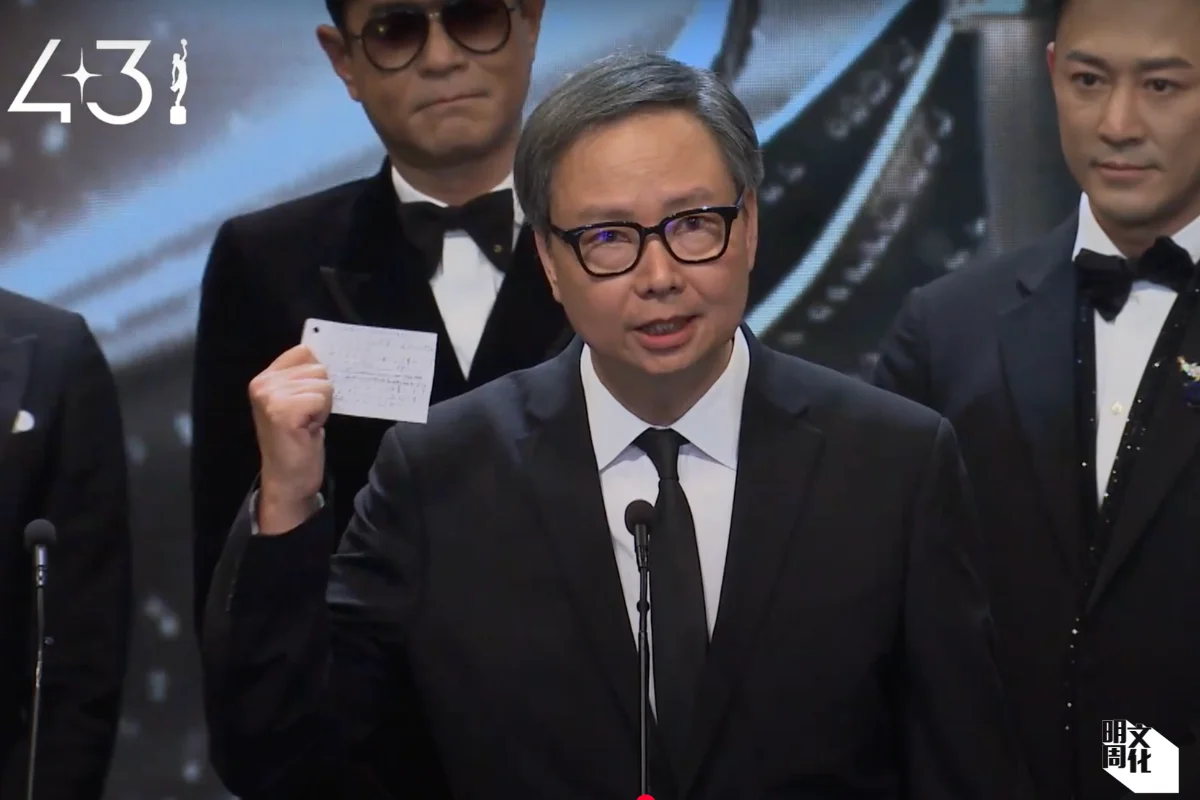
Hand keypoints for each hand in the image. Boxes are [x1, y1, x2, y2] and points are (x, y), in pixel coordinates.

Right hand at [248, 345, 331, 531]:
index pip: (305, 351)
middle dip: (321, 393)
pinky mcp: (282, 410)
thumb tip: (334, 356)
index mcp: (265, 378)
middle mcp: (262, 383)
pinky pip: (321, 398)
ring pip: (323, 383)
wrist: (288, 480)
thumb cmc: (297, 442)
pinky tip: (308, 429)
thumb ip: (305, 379)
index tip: (310, 399)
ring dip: (322, 406)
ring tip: (306, 424)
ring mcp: (270, 395)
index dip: (317, 373)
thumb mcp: (298, 403)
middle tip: (307, 417)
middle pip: (318, 367)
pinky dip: (322, 415)